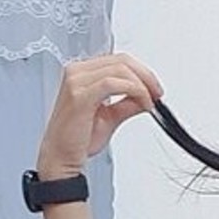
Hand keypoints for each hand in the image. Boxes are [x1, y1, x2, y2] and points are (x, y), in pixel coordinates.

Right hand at [36, 51, 162, 177]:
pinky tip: (141, 103)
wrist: (61, 158)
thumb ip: (127, 104)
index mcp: (82, 74)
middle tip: (157, 93)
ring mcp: (76, 81)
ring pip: (119, 68)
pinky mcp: (79, 95)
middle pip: (121, 60)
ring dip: (141, 84)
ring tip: (149, 101)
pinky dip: (133, 90)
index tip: (155, 89)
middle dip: (145, 76)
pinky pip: (112, 83)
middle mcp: (77, 73)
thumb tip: (145, 97)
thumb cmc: (77, 140)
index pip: (118, 60)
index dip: (142, 72)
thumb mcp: (110, 118)